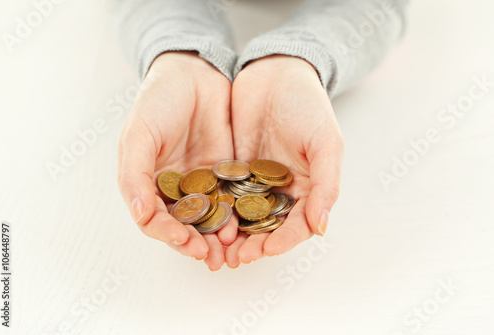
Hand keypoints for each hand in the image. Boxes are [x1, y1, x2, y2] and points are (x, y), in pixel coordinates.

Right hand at [117, 52, 237, 270]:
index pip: (154, 220)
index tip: (185, 241)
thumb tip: (139, 214)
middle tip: (212, 258)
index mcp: (148, 185)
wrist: (193, 74)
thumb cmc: (157, 102)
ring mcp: (202, 183)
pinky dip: (238, 215)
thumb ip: (135, 174)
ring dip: (218, 238)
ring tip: (231, 252)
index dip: (168, 234)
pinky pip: (233, 199)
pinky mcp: (227, 174)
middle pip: (184, 226)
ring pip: (210, 219)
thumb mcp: (139, 135)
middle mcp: (174, 190)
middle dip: (196, 244)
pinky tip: (247, 226)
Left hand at [226, 55, 343, 266]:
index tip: (267, 249)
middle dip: (254, 245)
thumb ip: (325, 185)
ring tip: (217, 250)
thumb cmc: (308, 105)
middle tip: (237, 258)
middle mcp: (280, 191)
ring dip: (232, 236)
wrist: (275, 72)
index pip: (298, 225)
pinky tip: (202, 221)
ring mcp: (254, 183)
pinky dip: (215, 211)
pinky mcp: (230, 171)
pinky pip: (222, 195)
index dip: (284, 240)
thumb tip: (321, 228)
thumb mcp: (325, 143)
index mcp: (307, 189)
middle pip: (267, 228)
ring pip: (242, 217)